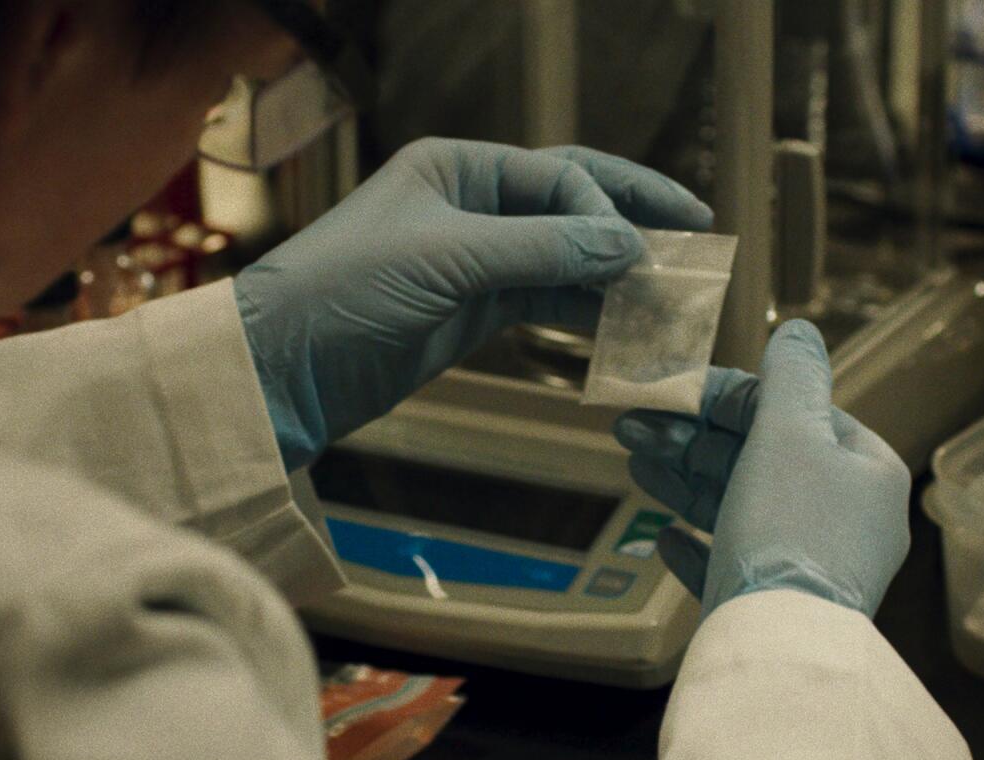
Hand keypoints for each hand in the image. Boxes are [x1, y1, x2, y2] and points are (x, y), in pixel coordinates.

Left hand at [236, 138, 712, 470]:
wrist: (284, 368)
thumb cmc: (345, 291)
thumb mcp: (445, 258)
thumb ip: (540, 248)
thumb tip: (629, 244)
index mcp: (457, 167)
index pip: (557, 176)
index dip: (606, 209)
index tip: (641, 251)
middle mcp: (471, 205)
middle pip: (571, 205)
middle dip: (632, 220)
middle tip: (699, 233)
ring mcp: (475, 261)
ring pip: (564, 258)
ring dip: (616, 274)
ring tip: (673, 293)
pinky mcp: (472, 312)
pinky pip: (545, 300)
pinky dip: (586, 311)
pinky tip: (626, 324)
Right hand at [614, 321, 910, 618]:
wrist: (779, 642)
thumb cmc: (790, 525)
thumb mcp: (791, 432)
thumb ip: (791, 376)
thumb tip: (799, 329)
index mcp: (862, 471)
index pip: (792, 413)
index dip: (726, 396)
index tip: (669, 389)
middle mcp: (844, 518)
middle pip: (758, 460)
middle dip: (690, 438)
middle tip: (629, 425)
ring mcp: (810, 567)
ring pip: (738, 507)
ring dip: (683, 480)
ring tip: (632, 461)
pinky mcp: (773, 605)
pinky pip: (731, 563)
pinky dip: (695, 544)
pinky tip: (662, 535)